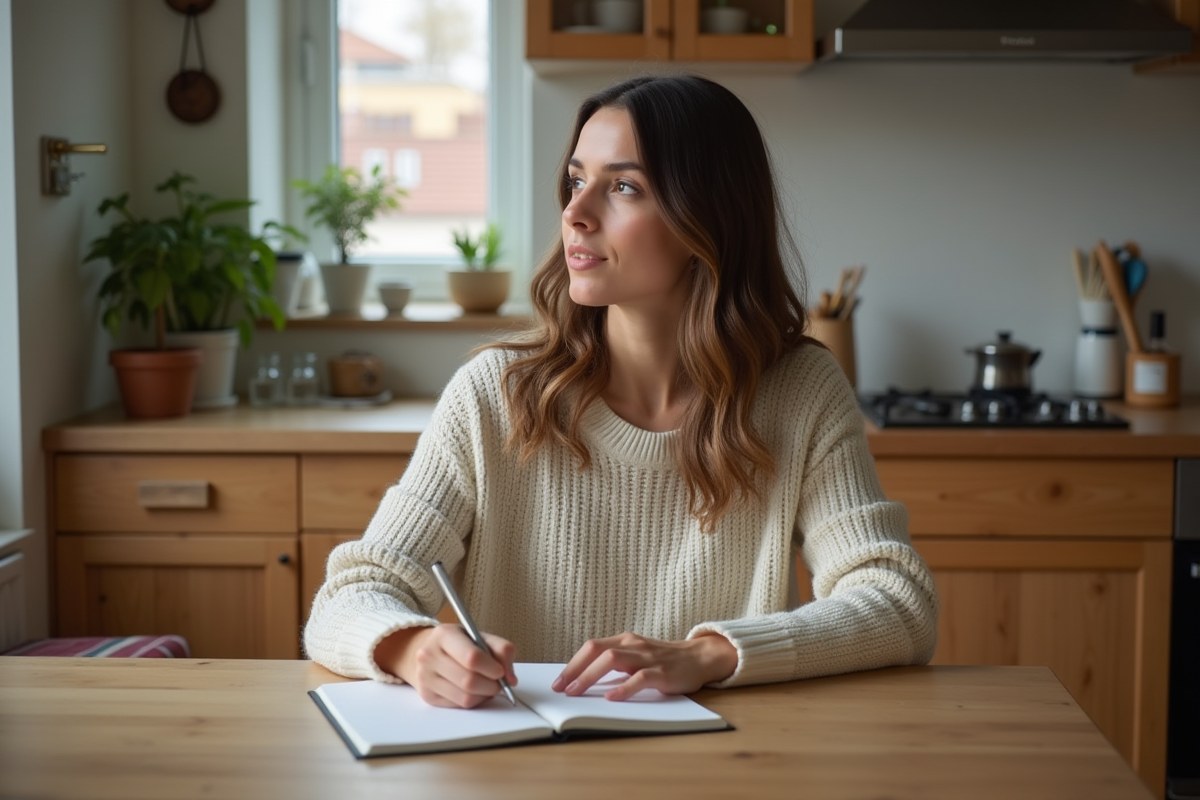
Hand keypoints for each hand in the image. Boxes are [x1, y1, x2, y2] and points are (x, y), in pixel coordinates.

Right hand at [373, 624, 516, 708]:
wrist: (428, 651)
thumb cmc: (458, 643)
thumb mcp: (479, 636)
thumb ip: (501, 650)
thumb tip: (511, 678)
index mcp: (444, 635)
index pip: (472, 657)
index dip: (491, 668)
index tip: (501, 671)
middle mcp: (429, 655)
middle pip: (469, 681)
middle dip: (491, 685)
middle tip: (499, 683)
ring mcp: (425, 677)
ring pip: (465, 698)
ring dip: (484, 695)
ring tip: (487, 686)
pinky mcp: (427, 696)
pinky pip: (458, 706)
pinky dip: (473, 701)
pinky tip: (474, 691)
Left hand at [551, 632, 737, 701]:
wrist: (700, 657)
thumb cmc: (664, 660)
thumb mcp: (636, 656)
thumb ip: (615, 664)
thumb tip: (584, 680)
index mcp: (625, 640)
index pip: (591, 647)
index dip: (572, 664)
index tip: (557, 682)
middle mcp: (633, 645)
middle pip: (597, 650)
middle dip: (575, 670)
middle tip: (561, 689)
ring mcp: (647, 657)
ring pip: (613, 659)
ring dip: (590, 676)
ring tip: (576, 692)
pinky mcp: (662, 672)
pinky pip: (639, 678)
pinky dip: (623, 688)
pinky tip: (611, 698)